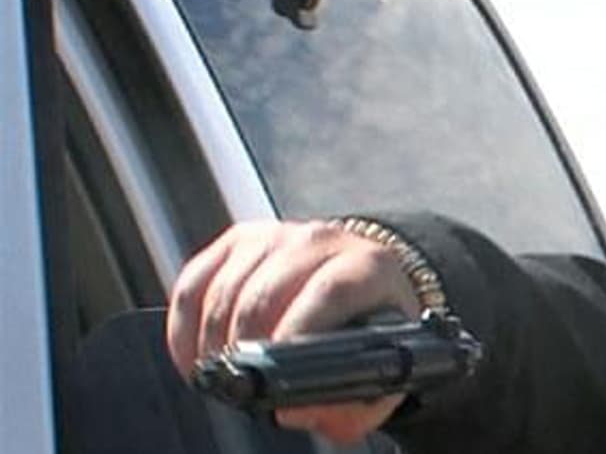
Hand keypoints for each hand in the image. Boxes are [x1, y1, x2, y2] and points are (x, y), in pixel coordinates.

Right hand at [166, 219, 422, 442]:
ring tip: (222, 375)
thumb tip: (295, 410)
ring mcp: (275, 236)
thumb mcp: (377, 368)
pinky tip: (196, 356)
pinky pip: (194, 283)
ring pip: (224, 291)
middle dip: (244, 350)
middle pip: (265, 294)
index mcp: (367, 268)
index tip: (273, 374)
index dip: (296, 333)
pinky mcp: (237, 241)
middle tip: (241, 387)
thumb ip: (348, 400)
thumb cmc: (366, 331)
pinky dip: (185, 328)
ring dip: (213, 343)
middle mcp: (320, 242)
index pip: (329, 292)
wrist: (358, 290)